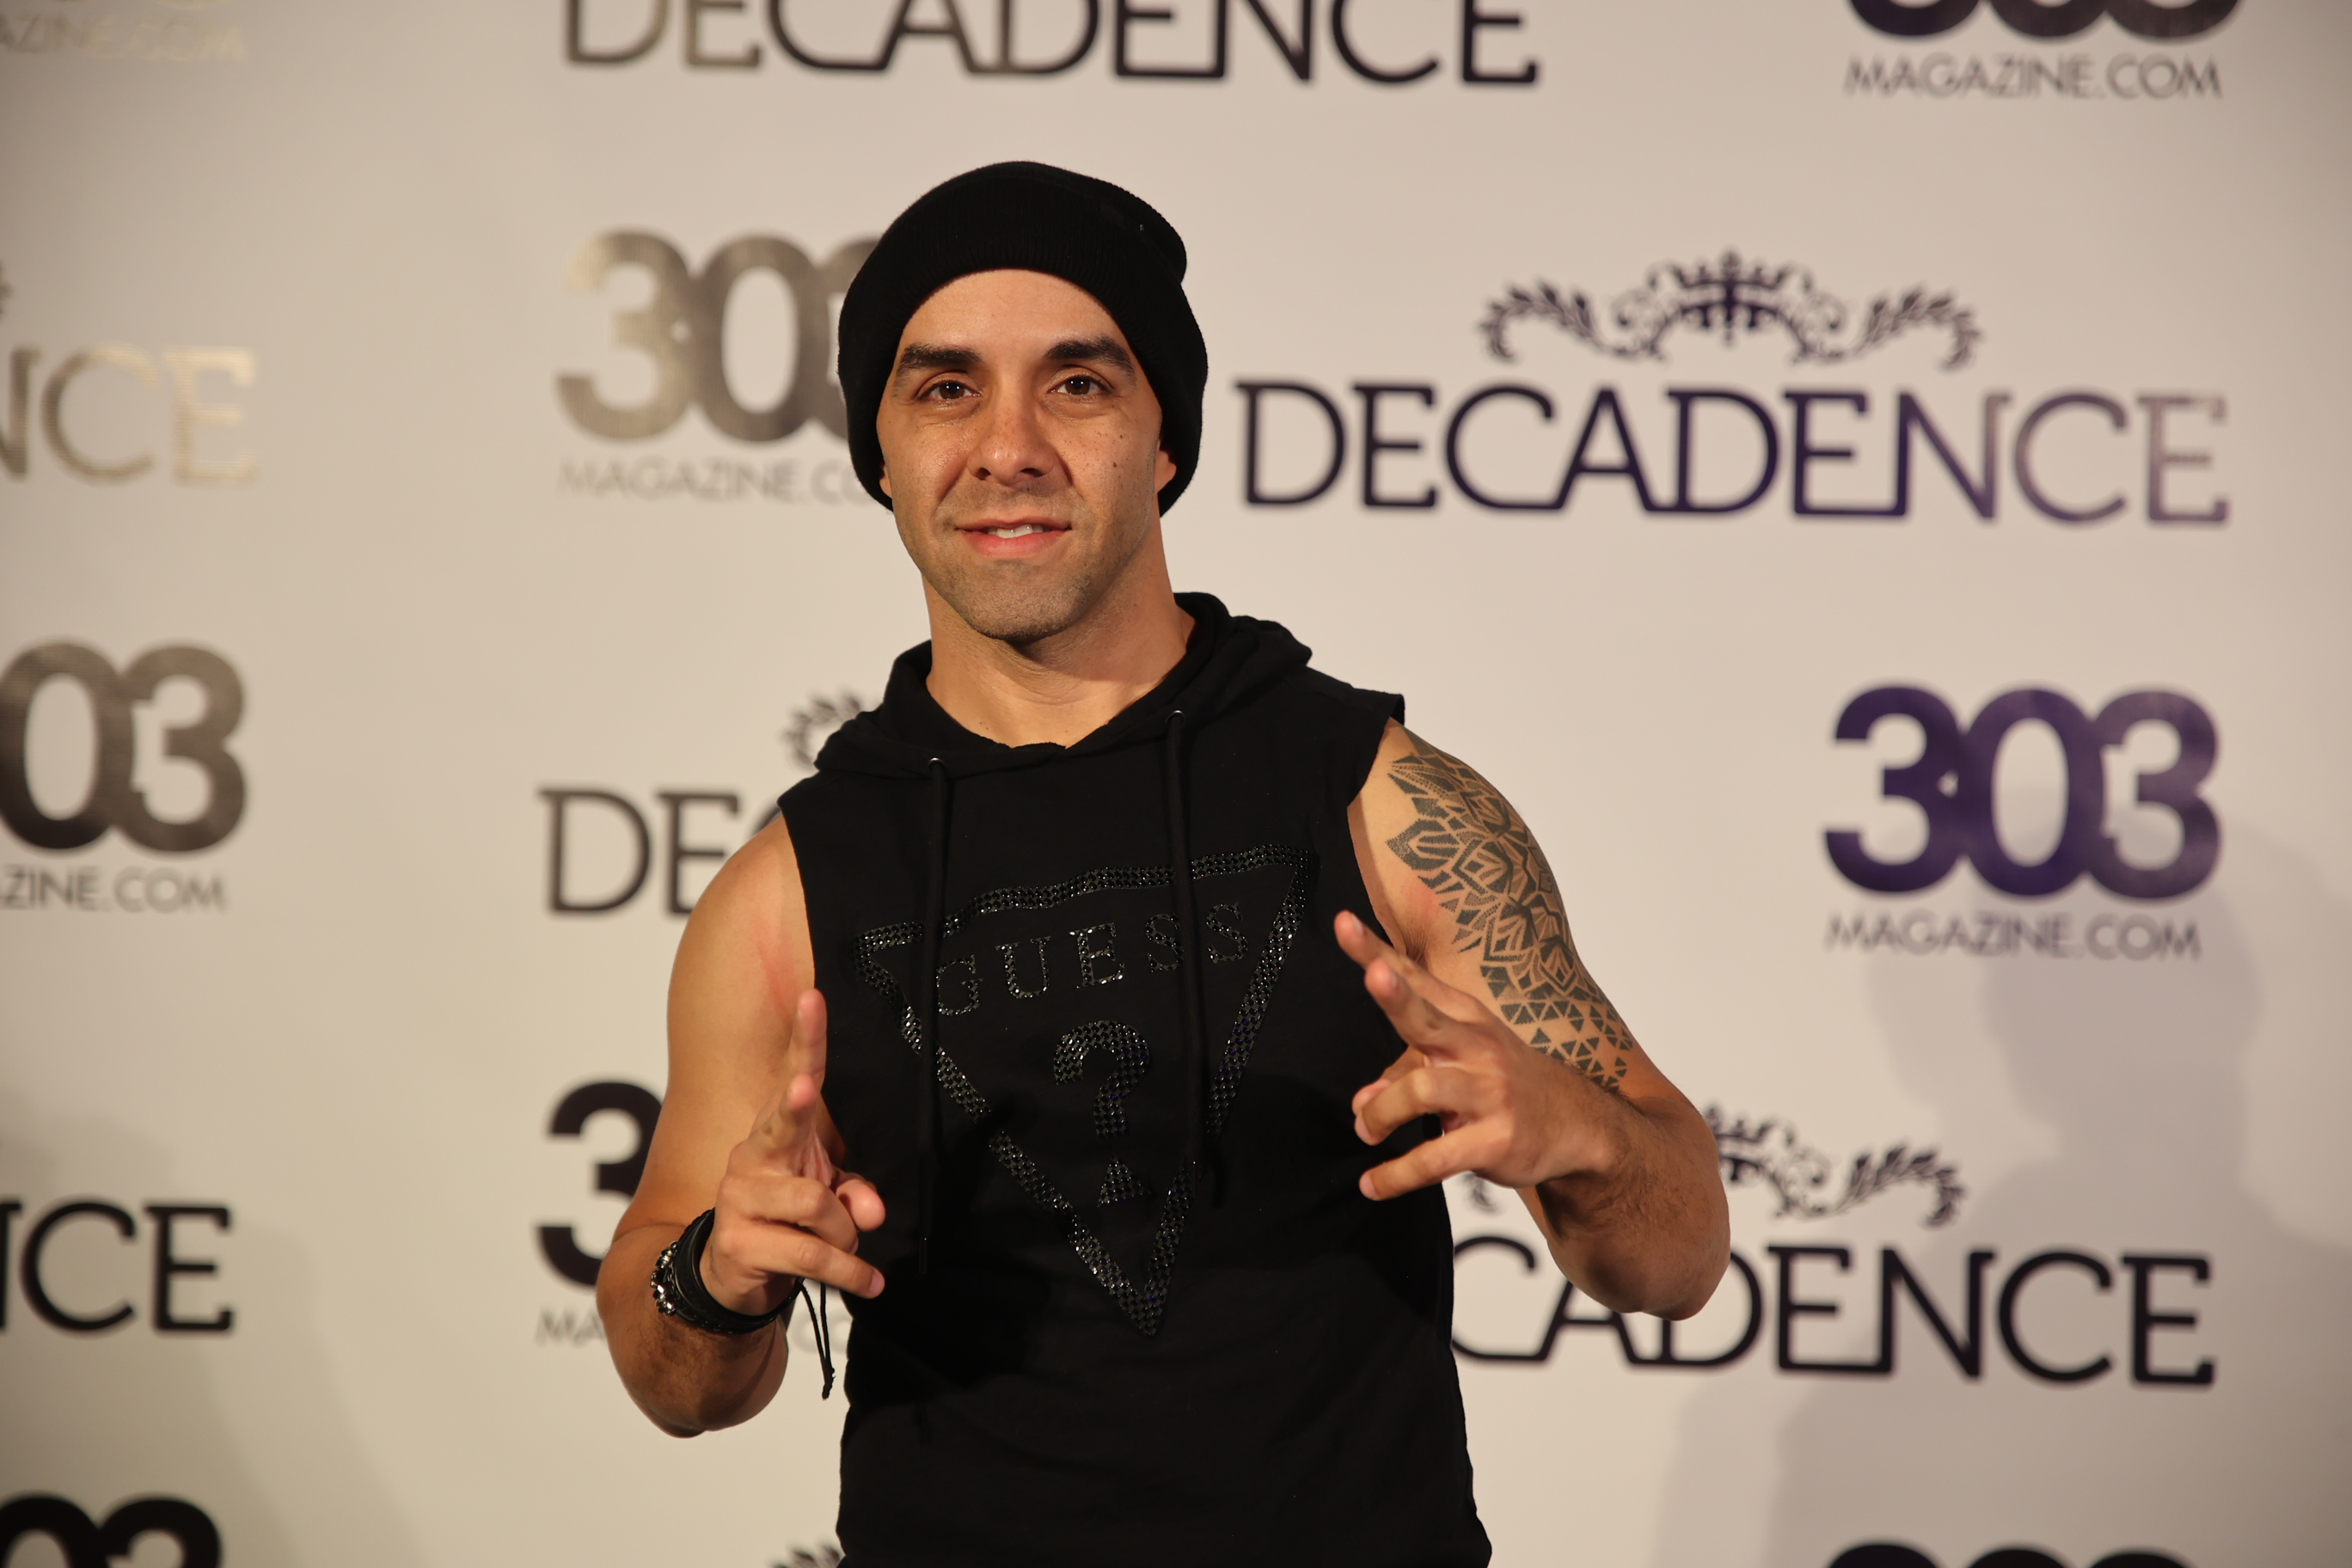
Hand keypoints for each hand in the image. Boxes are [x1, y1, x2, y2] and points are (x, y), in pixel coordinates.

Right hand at [702, 988, 886, 1309]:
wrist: (731, 1280)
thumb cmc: (787, 1223)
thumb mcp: (830, 1203)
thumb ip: (855, 1196)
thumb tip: (872, 1213)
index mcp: (778, 1135)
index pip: (795, 1077)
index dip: (806, 1039)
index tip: (813, 997)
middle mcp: (753, 1157)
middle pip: (783, 1121)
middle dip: (795, 1104)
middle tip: (802, 1089)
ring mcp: (739, 1198)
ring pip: (816, 1205)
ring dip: (846, 1237)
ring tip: (848, 1251)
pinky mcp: (739, 1242)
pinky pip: (811, 1255)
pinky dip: (848, 1273)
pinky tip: (869, 1282)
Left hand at [1337, 910, 1617, 1200]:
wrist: (1576, 1125)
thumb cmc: (1502, 1085)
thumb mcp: (1456, 1066)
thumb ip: (1401, 1077)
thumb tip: (1361, 1106)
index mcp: (1464, 1019)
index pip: (1415, 979)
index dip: (1376, 951)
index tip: (1343, 922)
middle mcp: (1476, 1047)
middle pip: (1427, 1016)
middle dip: (1398, 995)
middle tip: (1373, 977)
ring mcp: (1489, 1092)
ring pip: (1420, 1090)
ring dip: (1381, 1112)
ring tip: (1366, 1130)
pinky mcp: (1496, 1139)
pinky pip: (1436, 1157)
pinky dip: (1398, 1173)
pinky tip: (1373, 1184)